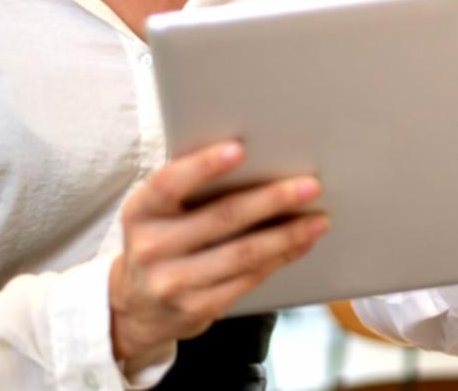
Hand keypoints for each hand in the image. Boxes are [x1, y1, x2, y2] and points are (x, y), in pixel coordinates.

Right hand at [109, 141, 328, 368]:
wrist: (138, 306)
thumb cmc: (163, 238)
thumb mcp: (159, 211)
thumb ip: (192, 187)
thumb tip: (257, 156)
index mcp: (140, 211)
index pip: (169, 183)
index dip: (204, 166)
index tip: (240, 148)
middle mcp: (151, 248)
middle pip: (221, 218)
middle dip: (271, 199)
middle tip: (310, 185)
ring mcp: (172, 283)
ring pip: (242, 254)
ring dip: (287, 234)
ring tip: (319, 219)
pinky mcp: (196, 309)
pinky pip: (248, 279)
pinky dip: (280, 258)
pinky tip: (301, 243)